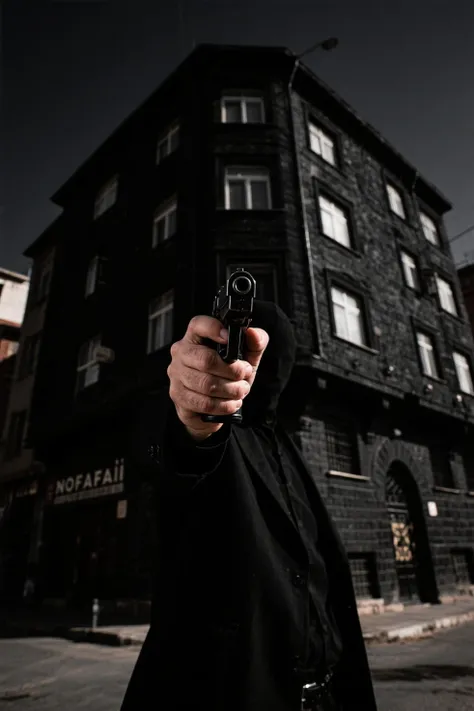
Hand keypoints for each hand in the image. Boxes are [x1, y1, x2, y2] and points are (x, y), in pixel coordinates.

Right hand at [167, 315, 268, 440]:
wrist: (216, 403)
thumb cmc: (228, 374)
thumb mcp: (246, 356)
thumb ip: (255, 342)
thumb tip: (252, 333)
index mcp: (196, 337)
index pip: (198, 324)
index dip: (214, 329)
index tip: (230, 339)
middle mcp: (181, 353)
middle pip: (206, 360)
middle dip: (233, 371)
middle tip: (244, 376)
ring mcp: (176, 376)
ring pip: (206, 384)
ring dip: (231, 391)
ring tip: (240, 391)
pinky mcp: (178, 397)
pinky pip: (203, 403)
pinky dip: (224, 405)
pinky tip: (231, 403)